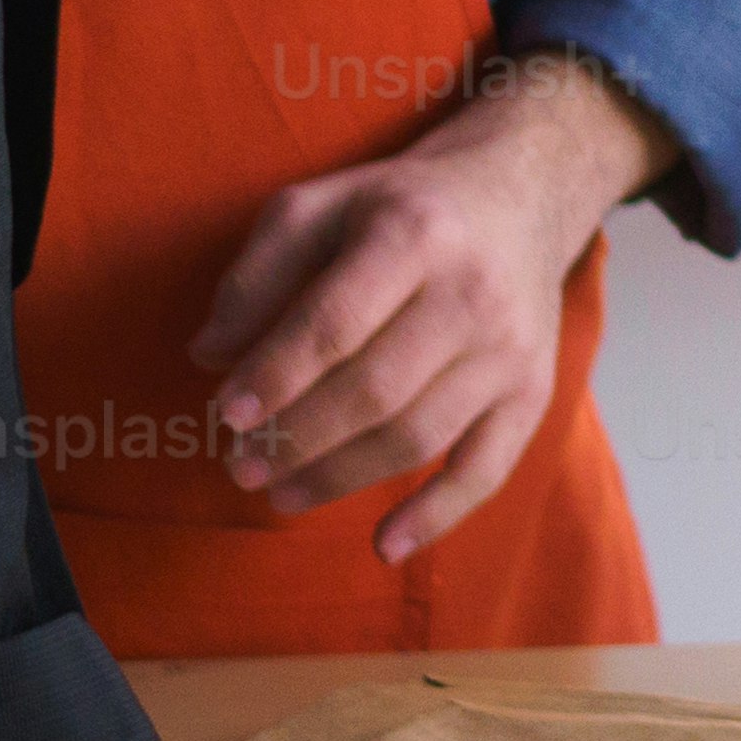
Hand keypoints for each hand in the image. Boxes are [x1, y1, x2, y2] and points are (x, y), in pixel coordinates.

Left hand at [196, 46, 661, 561]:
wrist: (519, 194)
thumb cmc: (401, 207)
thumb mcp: (320, 204)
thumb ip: (258, 273)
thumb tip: (209, 356)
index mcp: (412, 234)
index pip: (336, 322)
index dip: (276, 375)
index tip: (227, 414)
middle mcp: (470, 294)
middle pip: (376, 390)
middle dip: (298, 438)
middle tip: (241, 467)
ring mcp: (507, 350)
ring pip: (419, 435)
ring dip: (340, 478)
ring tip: (280, 494)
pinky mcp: (532, 392)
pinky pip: (486, 469)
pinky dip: (437, 516)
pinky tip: (383, 546)